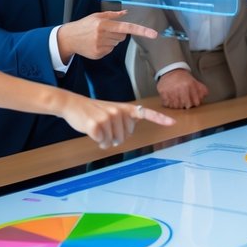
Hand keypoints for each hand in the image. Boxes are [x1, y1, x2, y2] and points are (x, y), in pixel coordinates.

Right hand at [57, 10, 157, 60]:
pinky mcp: (98, 54)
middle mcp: (103, 35)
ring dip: (111, 40)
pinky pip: (110, 50)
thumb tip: (126, 12)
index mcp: (103, 24)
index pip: (127, 27)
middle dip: (117, 33)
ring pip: (117, 43)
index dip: (141, 31)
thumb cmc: (84, 25)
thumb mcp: (96, 16)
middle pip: (123, 36)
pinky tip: (95, 44)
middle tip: (104, 31)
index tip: (154, 34)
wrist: (68, 38)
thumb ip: (113, 15)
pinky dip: (105, 47)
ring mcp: (100, 46)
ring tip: (97, 37)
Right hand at [59, 97, 174, 148]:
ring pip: (113, 142)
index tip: (173, 123)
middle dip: (115, 137)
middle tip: (105, 127)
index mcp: (125, 108)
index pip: (146, 113)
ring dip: (105, 141)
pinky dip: (97, 141)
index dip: (160, 119)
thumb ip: (123, 120)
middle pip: (125, 137)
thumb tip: (125, 137)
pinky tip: (92, 131)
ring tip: (98, 128)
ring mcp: (108, 117)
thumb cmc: (93, 111)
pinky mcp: (97, 125)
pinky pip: (102, 142)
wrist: (73, 104)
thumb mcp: (111, 111)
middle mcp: (119, 112)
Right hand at [156, 68, 209, 108]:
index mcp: (190, 85)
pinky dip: (169, 104)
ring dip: (177, 106)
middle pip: (186, 105)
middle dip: (186, 105)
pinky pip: (167, 104)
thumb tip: (204, 96)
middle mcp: (180, 88)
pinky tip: (171, 100)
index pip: (195, 102)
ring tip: (178, 101)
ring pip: (176, 106)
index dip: (194, 103)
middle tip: (185, 103)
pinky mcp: (163, 92)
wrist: (171, 71)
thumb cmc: (184, 79)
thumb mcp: (195, 82)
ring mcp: (171, 90)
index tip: (192, 102)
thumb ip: (202, 90)